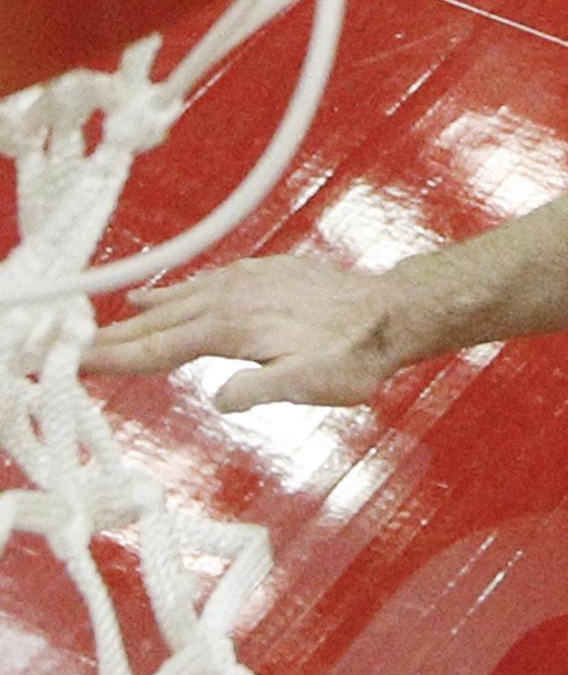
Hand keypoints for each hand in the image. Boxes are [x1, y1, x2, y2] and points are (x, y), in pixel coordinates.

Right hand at [82, 253, 406, 409]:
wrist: (390, 312)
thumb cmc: (354, 357)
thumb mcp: (312, 385)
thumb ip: (262, 389)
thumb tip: (219, 399)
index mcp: (228, 331)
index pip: (159, 350)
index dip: (116, 359)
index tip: (77, 365)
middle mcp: (225, 301)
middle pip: (156, 324)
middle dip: (112, 338)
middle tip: (69, 350)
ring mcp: (240, 284)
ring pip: (175, 300)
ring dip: (138, 314)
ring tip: (105, 324)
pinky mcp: (258, 274)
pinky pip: (200, 282)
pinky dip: (172, 291)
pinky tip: (158, 294)